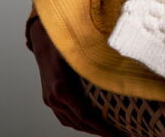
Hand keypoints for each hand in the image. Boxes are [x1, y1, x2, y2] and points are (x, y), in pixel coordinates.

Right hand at [29, 16, 117, 135]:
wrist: (43, 37)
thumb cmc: (65, 40)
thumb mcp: (81, 50)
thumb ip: (97, 62)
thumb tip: (121, 68)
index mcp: (61, 87)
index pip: (84, 114)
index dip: (101, 126)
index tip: (115, 133)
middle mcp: (53, 97)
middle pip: (79, 122)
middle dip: (99, 130)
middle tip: (120, 134)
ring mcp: (50, 99)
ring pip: (71, 122)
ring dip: (90, 129)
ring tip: (110, 131)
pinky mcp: (50, 98)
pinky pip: (65, 117)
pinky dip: (79, 122)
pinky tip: (93, 124)